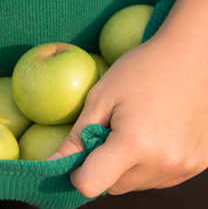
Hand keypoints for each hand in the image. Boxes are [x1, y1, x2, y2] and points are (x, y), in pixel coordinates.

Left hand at [46, 35, 207, 197]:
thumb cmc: (140, 70)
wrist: (192, 56)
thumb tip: (49, 165)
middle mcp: (162, 163)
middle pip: (113, 187)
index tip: (81, 152)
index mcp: (134, 144)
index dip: (78, 172)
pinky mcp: (197, 165)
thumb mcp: (100, 98)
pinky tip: (154, 134)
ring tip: (135, 130)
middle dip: (103, 166)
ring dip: (126, 167)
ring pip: (135, 184)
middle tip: (110, 131)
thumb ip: (76, 138)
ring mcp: (183, 167)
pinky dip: (148, 164)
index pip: (90, 185)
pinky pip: (158, 177)